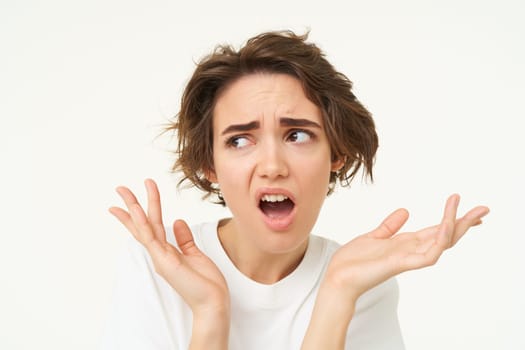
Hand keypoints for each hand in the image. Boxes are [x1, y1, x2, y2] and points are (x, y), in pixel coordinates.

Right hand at [109, 179, 229, 316]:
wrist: (213, 303)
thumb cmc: (206, 283)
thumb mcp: (195, 255)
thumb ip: (185, 239)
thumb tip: (178, 221)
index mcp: (167, 252)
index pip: (150, 227)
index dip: (140, 213)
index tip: (130, 200)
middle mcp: (160, 254)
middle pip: (142, 224)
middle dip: (131, 205)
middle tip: (120, 188)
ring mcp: (160, 257)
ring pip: (144, 227)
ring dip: (134, 208)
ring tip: (124, 191)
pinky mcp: (165, 261)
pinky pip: (151, 237)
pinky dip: (143, 223)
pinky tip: (137, 209)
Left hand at [323, 194, 488, 301]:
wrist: (338, 278)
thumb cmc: (353, 261)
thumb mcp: (373, 236)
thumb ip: (390, 226)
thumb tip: (406, 210)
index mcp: (405, 243)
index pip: (435, 231)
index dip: (452, 219)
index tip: (466, 207)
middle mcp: (411, 251)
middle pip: (445, 236)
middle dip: (465, 223)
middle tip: (484, 209)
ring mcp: (409, 258)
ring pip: (443, 243)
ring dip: (457, 226)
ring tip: (470, 211)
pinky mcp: (402, 264)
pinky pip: (429, 254)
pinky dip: (440, 239)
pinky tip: (446, 224)